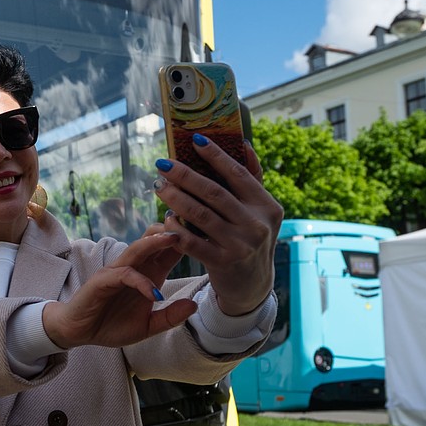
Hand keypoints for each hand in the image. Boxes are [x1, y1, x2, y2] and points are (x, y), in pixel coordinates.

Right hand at [42, 234, 197, 349]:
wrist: (79, 332)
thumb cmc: (111, 325)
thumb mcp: (148, 327)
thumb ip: (170, 317)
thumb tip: (194, 305)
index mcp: (149, 274)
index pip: (170, 251)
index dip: (187, 241)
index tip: (208, 234)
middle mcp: (134, 267)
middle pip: (154, 240)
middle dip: (173, 230)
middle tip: (194, 224)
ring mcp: (117, 272)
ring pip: (138, 249)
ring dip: (156, 243)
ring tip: (175, 238)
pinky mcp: (103, 281)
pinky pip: (125, 275)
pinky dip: (140, 283)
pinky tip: (154, 294)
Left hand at [152, 138, 282, 315]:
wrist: (252, 286)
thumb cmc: (249, 240)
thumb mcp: (259, 213)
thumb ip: (252, 180)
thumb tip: (243, 144)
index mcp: (267, 206)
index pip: (238, 174)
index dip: (216, 155)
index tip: (194, 139)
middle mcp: (256, 224)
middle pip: (213, 192)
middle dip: (184, 175)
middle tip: (163, 164)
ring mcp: (240, 244)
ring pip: (199, 215)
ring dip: (175, 198)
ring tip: (159, 186)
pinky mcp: (222, 262)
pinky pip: (191, 241)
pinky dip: (175, 228)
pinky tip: (165, 218)